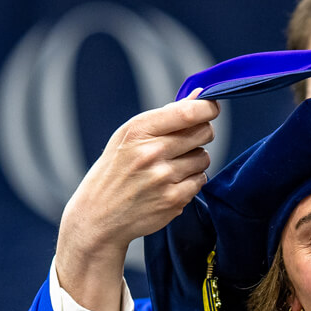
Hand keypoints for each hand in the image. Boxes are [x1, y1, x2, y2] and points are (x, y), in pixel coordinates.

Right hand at [56, 92, 218, 310]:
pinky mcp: (173, 200)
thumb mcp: (129, 137)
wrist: (99, 215)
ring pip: (203, 158)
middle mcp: (151, 153)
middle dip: (201, 133)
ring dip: (194, 160)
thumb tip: (200, 95)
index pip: (188, 112)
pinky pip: (200, 180)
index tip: (212, 108)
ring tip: (172, 166)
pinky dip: (191, 181)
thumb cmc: (116, 170)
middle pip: (203, 132)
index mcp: (138, 131)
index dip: (207, 108)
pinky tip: (172, 184)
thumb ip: (167, 115)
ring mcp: (163, 178)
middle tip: (187, 141)